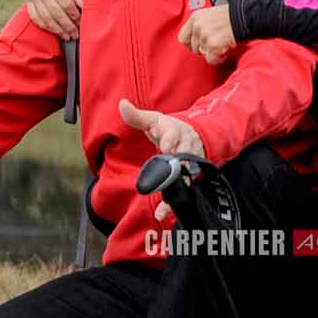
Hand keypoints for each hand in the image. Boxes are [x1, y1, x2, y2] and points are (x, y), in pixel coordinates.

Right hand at [22, 0, 81, 38]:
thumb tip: (82, 9)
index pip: (66, 3)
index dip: (74, 15)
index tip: (81, 22)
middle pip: (55, 12)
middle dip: (67, 26)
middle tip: (75, 34)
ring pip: (45, 17)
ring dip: (57, 29)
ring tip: (67, 36)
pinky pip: (34, 16)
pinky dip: (44, 25)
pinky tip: (53, 30)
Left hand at [120, 99, 207, 222]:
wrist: (196, 135)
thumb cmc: (169, 128)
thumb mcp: (153, 120)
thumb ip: (136, 116)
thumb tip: (122, 103)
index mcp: (174, 132)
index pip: (172, 136)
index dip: (169, 142)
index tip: (165, 147)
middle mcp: (185, 148)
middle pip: (181, 159)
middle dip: (175, 170)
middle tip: (165, 179)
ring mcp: (191, 164)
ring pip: (185, 178)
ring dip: (175, 192)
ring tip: (163, 209)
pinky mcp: (191, 177)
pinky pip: (184, 190)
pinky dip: (174, 203)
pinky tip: (164, 214)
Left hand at [177, 2, 234, 63]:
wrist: (245, 16)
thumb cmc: (232, 15)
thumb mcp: (211, 15)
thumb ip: (201, 25)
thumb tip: (197, 40)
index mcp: (195, 17)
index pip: (182, 37)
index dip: (191, 44)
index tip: (198, 46)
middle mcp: (197, 26)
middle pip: (193, 48)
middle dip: (204, 50)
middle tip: (215, 46)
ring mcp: (204, 36)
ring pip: (203, 54)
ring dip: (213, 53)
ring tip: (223, 45)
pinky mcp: (213, 45)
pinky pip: (211, 60)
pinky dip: (219, 58)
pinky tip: (226, 50)